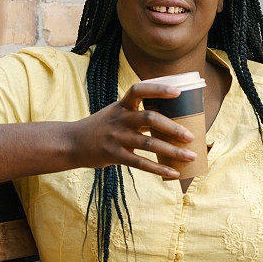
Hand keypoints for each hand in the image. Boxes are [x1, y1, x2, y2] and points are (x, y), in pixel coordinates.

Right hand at [67, 83, 195, 178]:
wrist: (71, 143)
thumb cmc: (101, 127)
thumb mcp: (116, 113)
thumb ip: (138, 114)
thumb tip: (171, 121)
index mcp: (122, 105)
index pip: (140, 90)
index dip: (159, 88)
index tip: (178, 91)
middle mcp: (120, 119)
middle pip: (150, 119)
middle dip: (173, 128)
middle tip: (191, 136)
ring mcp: (116, 137)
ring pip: (149, 144)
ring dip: (172, 151)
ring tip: (190, 156)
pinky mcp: (114, 155)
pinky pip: (140, 163)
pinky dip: (158, 169)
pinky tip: (173, 173)